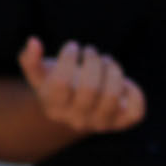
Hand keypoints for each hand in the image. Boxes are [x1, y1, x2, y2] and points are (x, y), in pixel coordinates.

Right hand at [19, 36, 145, 136]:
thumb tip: (33, 41)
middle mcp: (77, 120)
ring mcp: (101, 124)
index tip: (72, 46)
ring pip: (113, 96)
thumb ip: (29, 59)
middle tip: (91, 50)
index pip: (61, 83)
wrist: (75, 111)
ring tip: (107, 60)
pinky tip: (123, 80)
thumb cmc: (56, 85)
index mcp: (54, 109)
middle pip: (89, 88)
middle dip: (93, 61)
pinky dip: (134, 91)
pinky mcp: (123, 123)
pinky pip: (136, 111)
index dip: (68, 58)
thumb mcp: (39, 74)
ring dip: (113, 70)